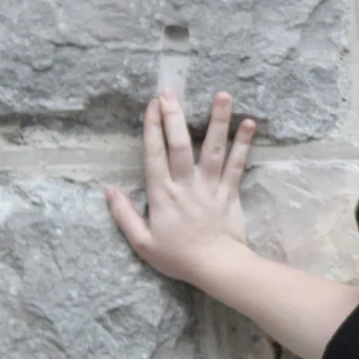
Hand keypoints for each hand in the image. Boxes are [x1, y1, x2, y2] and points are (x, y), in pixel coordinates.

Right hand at [105, 88, 255, 286]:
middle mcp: (186, 185)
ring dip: (218, 120)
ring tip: (222, 95)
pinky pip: (238, 163)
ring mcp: (211, 186)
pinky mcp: (231, 191)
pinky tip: (250, 123)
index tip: (151, 105)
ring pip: (213, 148)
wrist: (215, 266)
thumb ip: (124, 215)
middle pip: (179, 145)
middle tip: (171, 91)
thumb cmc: (176, 256)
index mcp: (162, 195)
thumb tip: (109, 190)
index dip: (152, 129)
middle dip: (174, 116)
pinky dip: (244, 143)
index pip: (154, 155)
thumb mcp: (141, 242)